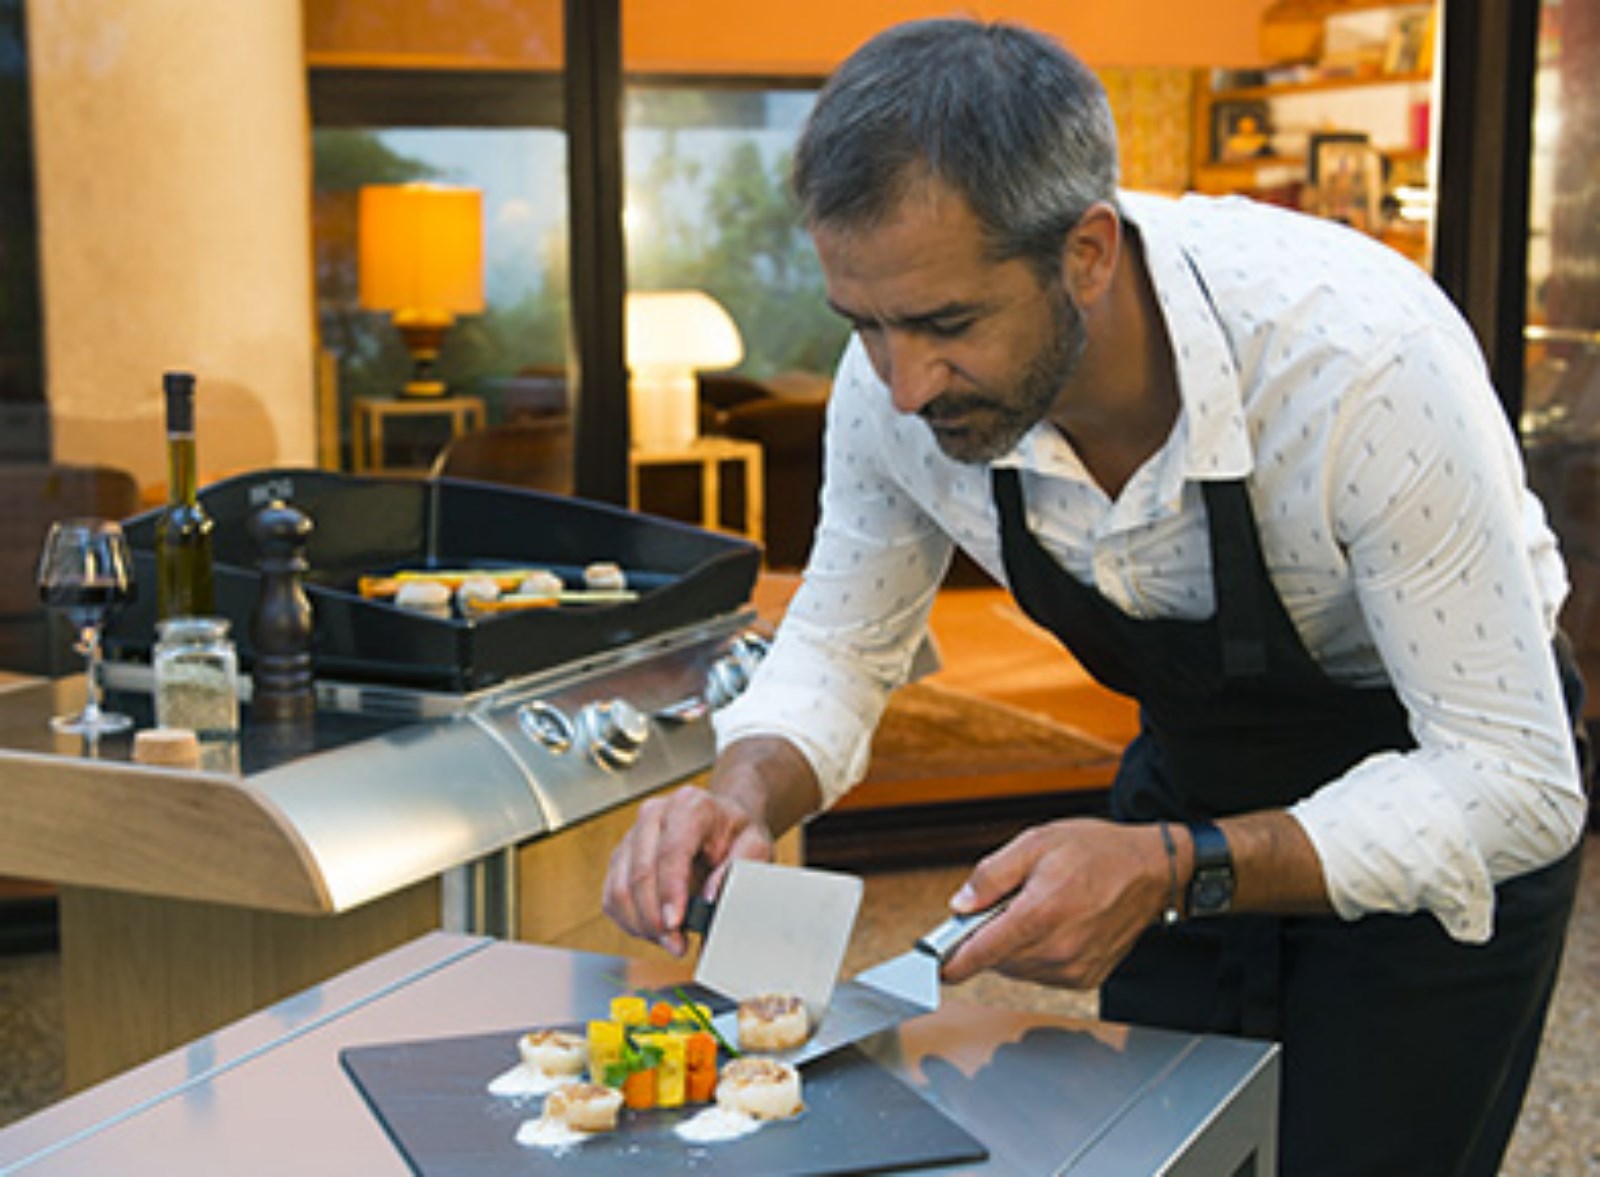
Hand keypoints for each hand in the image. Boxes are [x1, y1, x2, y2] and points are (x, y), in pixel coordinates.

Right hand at [602, 783, 776, 956]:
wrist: (722, 821)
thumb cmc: (737, 834)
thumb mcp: (756, 846)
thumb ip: (737, 869)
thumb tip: (709, 899)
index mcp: (689, 806)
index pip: (671, 851)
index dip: (670, 891)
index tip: (675, 924)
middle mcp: (654, 814)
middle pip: (641, 874)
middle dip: (656, 918)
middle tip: (677, 945)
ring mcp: (633, 834)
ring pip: (620, 888)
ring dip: (641, 924)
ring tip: (669, 940)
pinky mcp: (621, 857)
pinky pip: (612, 896)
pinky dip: (630, 921)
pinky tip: (654, 930)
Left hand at [939, 818, 1170, 990]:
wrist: (1150, 869)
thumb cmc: (1096, 851)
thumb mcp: (1035, 843)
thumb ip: (991, 875)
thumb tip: (960, 904)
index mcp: (1040, 913)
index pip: (981, 951)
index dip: (952, 962)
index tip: (935, 968)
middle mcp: (1058, 948)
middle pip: (997, 960)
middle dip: (987, 937)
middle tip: (1002, 906)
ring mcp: (1074, 968)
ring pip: (1018, 969)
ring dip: (1012, 947)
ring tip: (1034, 910)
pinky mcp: (1086, 978)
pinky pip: (1043, 974)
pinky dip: (1036, 955)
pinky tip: (1052, 927)